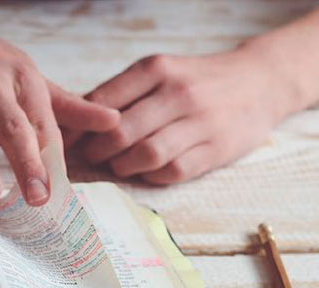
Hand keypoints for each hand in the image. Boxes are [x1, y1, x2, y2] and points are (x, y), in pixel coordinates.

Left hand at [68, 45, 296, 184]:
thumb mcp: (160, 72)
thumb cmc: (195, 81)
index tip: (69, 141)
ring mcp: (200, 122)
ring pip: (145, 155)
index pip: (103, 102)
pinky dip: (151, 177)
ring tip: (118, 165)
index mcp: (157, 69)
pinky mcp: (215, 150)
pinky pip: (171, 172)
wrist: (260, 82)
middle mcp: (178, 92)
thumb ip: (121, 93)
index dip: (79, 128)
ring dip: (123, 166)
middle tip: (90, 158)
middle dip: (96, 152)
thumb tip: (74, 122)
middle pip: (120, 133)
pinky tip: (146, 172)